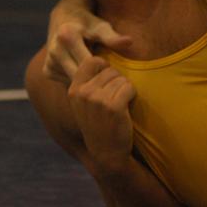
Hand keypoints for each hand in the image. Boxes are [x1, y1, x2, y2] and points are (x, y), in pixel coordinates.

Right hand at [44, 0, 132, 83]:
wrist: (64, 18)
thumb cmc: (88, 22)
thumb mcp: (101, 26)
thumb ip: (113, 37)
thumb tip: (130, 41)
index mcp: (67, 37)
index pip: (90, 63)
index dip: (104, 67)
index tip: (112, 66)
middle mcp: (55, 50)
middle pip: (81, 75)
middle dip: (96, 77)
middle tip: (107, 75)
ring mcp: (49, 62)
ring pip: (74, 82)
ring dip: (87, 81)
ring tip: (96, 72)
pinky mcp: (47, 71)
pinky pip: (67, 84)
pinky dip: (78, 82)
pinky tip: (85, 74)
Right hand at [67, 57, 136, 175]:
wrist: (107, 153)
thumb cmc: (100, 124)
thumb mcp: (85, 102)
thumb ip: (87, 81)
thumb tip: (97, 54)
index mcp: (74, 89)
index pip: (93, 61)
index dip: (106, 68)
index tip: (108, 83)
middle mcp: (83, 92)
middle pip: (110, 69)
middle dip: (118, 82)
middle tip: (114, 100)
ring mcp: (97, 100)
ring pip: (121, 78)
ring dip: (125, 90)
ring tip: (119, 106)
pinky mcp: (113, 106)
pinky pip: (129, 87)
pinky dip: (132, 96)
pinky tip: (126, 108)